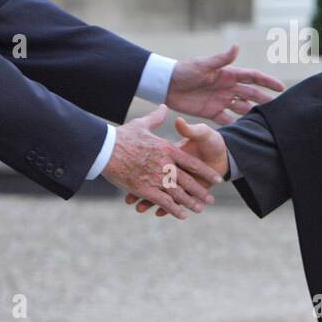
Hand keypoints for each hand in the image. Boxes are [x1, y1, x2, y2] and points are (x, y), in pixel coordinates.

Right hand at [103, 106, 222, 219]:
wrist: (104, 148)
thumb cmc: (122, 136)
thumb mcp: (141, 124)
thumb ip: (156, 118)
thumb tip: (164, 107)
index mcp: (167, 149)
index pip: (192, 163)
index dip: (206, 172)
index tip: (217, 179)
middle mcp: (164, 164)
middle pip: (188, 180)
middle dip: (201, 191)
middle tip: (211, 200)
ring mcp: (155, 177)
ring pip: (178, 193)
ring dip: (190, 202)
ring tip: (200, 208)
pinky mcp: (144, 188)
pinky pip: (163, 201)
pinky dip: (173, 209)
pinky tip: (181, 215)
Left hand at [166, 44, 284, 123]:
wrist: (166, 84)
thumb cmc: (184, 70)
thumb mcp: (203, 65)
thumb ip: (221, 59)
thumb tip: (237, 46)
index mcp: (228, 74)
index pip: (253, 78)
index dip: (267, 82)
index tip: (281, 88)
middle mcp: (227, 87)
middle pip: (251, 94)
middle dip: (264, 100)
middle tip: (278, 109)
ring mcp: (220, 100)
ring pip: (242, 107)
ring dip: (253, 113)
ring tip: (265, 123)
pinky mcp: (211, 111)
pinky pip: (227, 119)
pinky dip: (236, 124)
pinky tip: (245, 132)